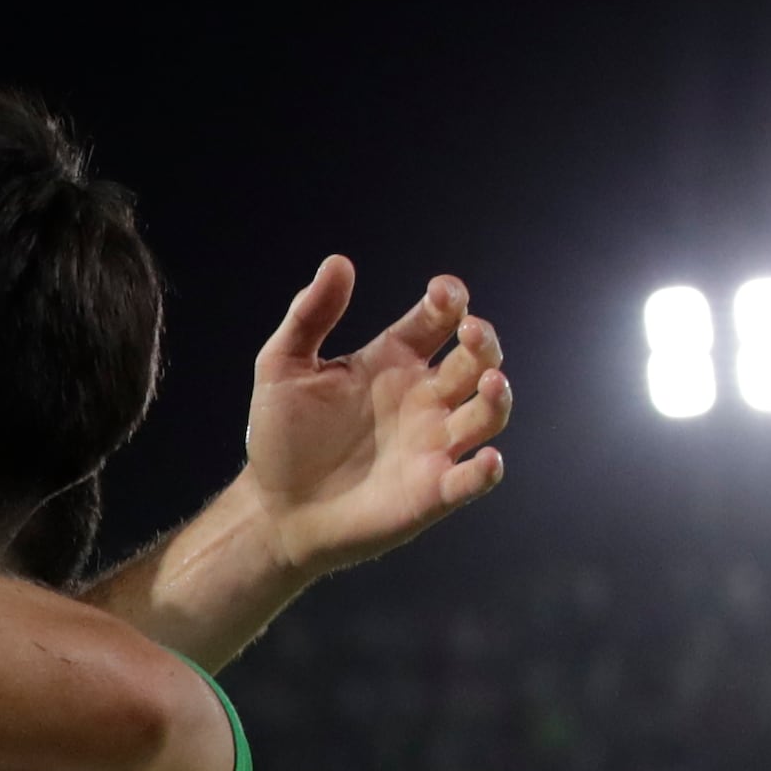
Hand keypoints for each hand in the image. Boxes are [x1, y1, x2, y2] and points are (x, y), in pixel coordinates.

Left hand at [240, 258, 508, 575]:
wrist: (274, 508)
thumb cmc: (282, 436)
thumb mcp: (283, 367)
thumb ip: (309, 315)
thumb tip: (337, 262)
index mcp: (393, 362)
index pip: (436, 321)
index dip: (448, 302)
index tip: (443, 292)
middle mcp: (423, 399)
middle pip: (473, 361)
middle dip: (482, 343)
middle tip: (471, 331)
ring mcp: (433, 445)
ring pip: (486, 414)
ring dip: (497, 398)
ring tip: (491, 382)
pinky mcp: (432, 492)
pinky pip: (471, 480)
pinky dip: (485, 472)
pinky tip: (486, 460)